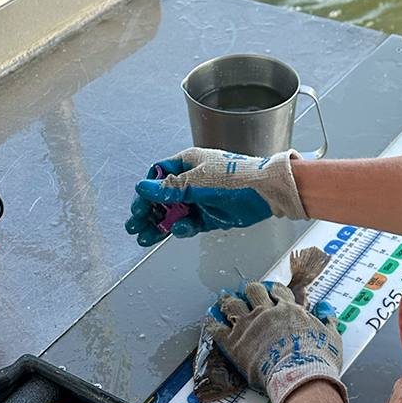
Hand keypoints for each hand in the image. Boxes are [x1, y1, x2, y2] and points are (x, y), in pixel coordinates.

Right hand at [125, 147, 305, 247]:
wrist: (266, 192)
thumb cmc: (235, 177)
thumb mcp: (197, 181)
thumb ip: (169, 188)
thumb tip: (142, 187)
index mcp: (187, 164)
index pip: (157, 177)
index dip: (145, 192)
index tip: (137, 207)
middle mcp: (191, 181)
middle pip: (162, 198)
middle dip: (147, 213)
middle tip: (135, 226)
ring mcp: (200, 199)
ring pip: (173, 214)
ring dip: (159, 225)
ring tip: (144, 238)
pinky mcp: (210, 216)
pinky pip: (189, 224)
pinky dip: (182, 229)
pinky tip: (178, 231)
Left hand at [207, 279, 345, 402]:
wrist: (301, 376)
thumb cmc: (318, 359)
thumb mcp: (331, 336)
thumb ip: (328, 320)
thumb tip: (326, 309)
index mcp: (289, 309)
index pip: (279, 292)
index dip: (274, 290)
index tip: (271, 289)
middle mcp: (266, 313)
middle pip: (254, 291)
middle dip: (250, 288)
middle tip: (246, 287)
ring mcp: (248, 327)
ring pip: (233, 305)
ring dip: (228, 299)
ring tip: (224, 296)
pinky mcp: (234, 344)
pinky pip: (218, 329)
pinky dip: (213, 322)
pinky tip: (210, 317)